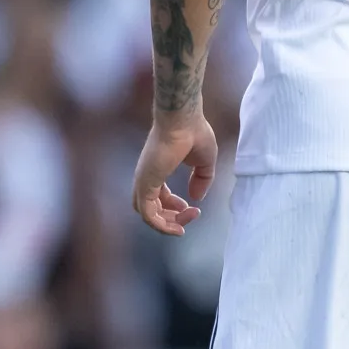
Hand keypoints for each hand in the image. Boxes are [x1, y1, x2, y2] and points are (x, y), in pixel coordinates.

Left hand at [131, 112, 219, 236]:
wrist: (183, 120)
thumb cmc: (194, 134)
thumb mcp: (205, 162)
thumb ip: (202, 180)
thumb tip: (196, 197)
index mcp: (157, 171)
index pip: (158, 197)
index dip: (174, 207)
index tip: (192, 208)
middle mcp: (146, 178)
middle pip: (151, 209)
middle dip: (172, 218)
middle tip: (191, 216)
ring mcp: (143, 181)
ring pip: (147, 214)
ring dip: (167, 224)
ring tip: (184, 225)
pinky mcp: (144, 184)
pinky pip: (147, 214)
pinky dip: (160, 225)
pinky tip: (177, 228)